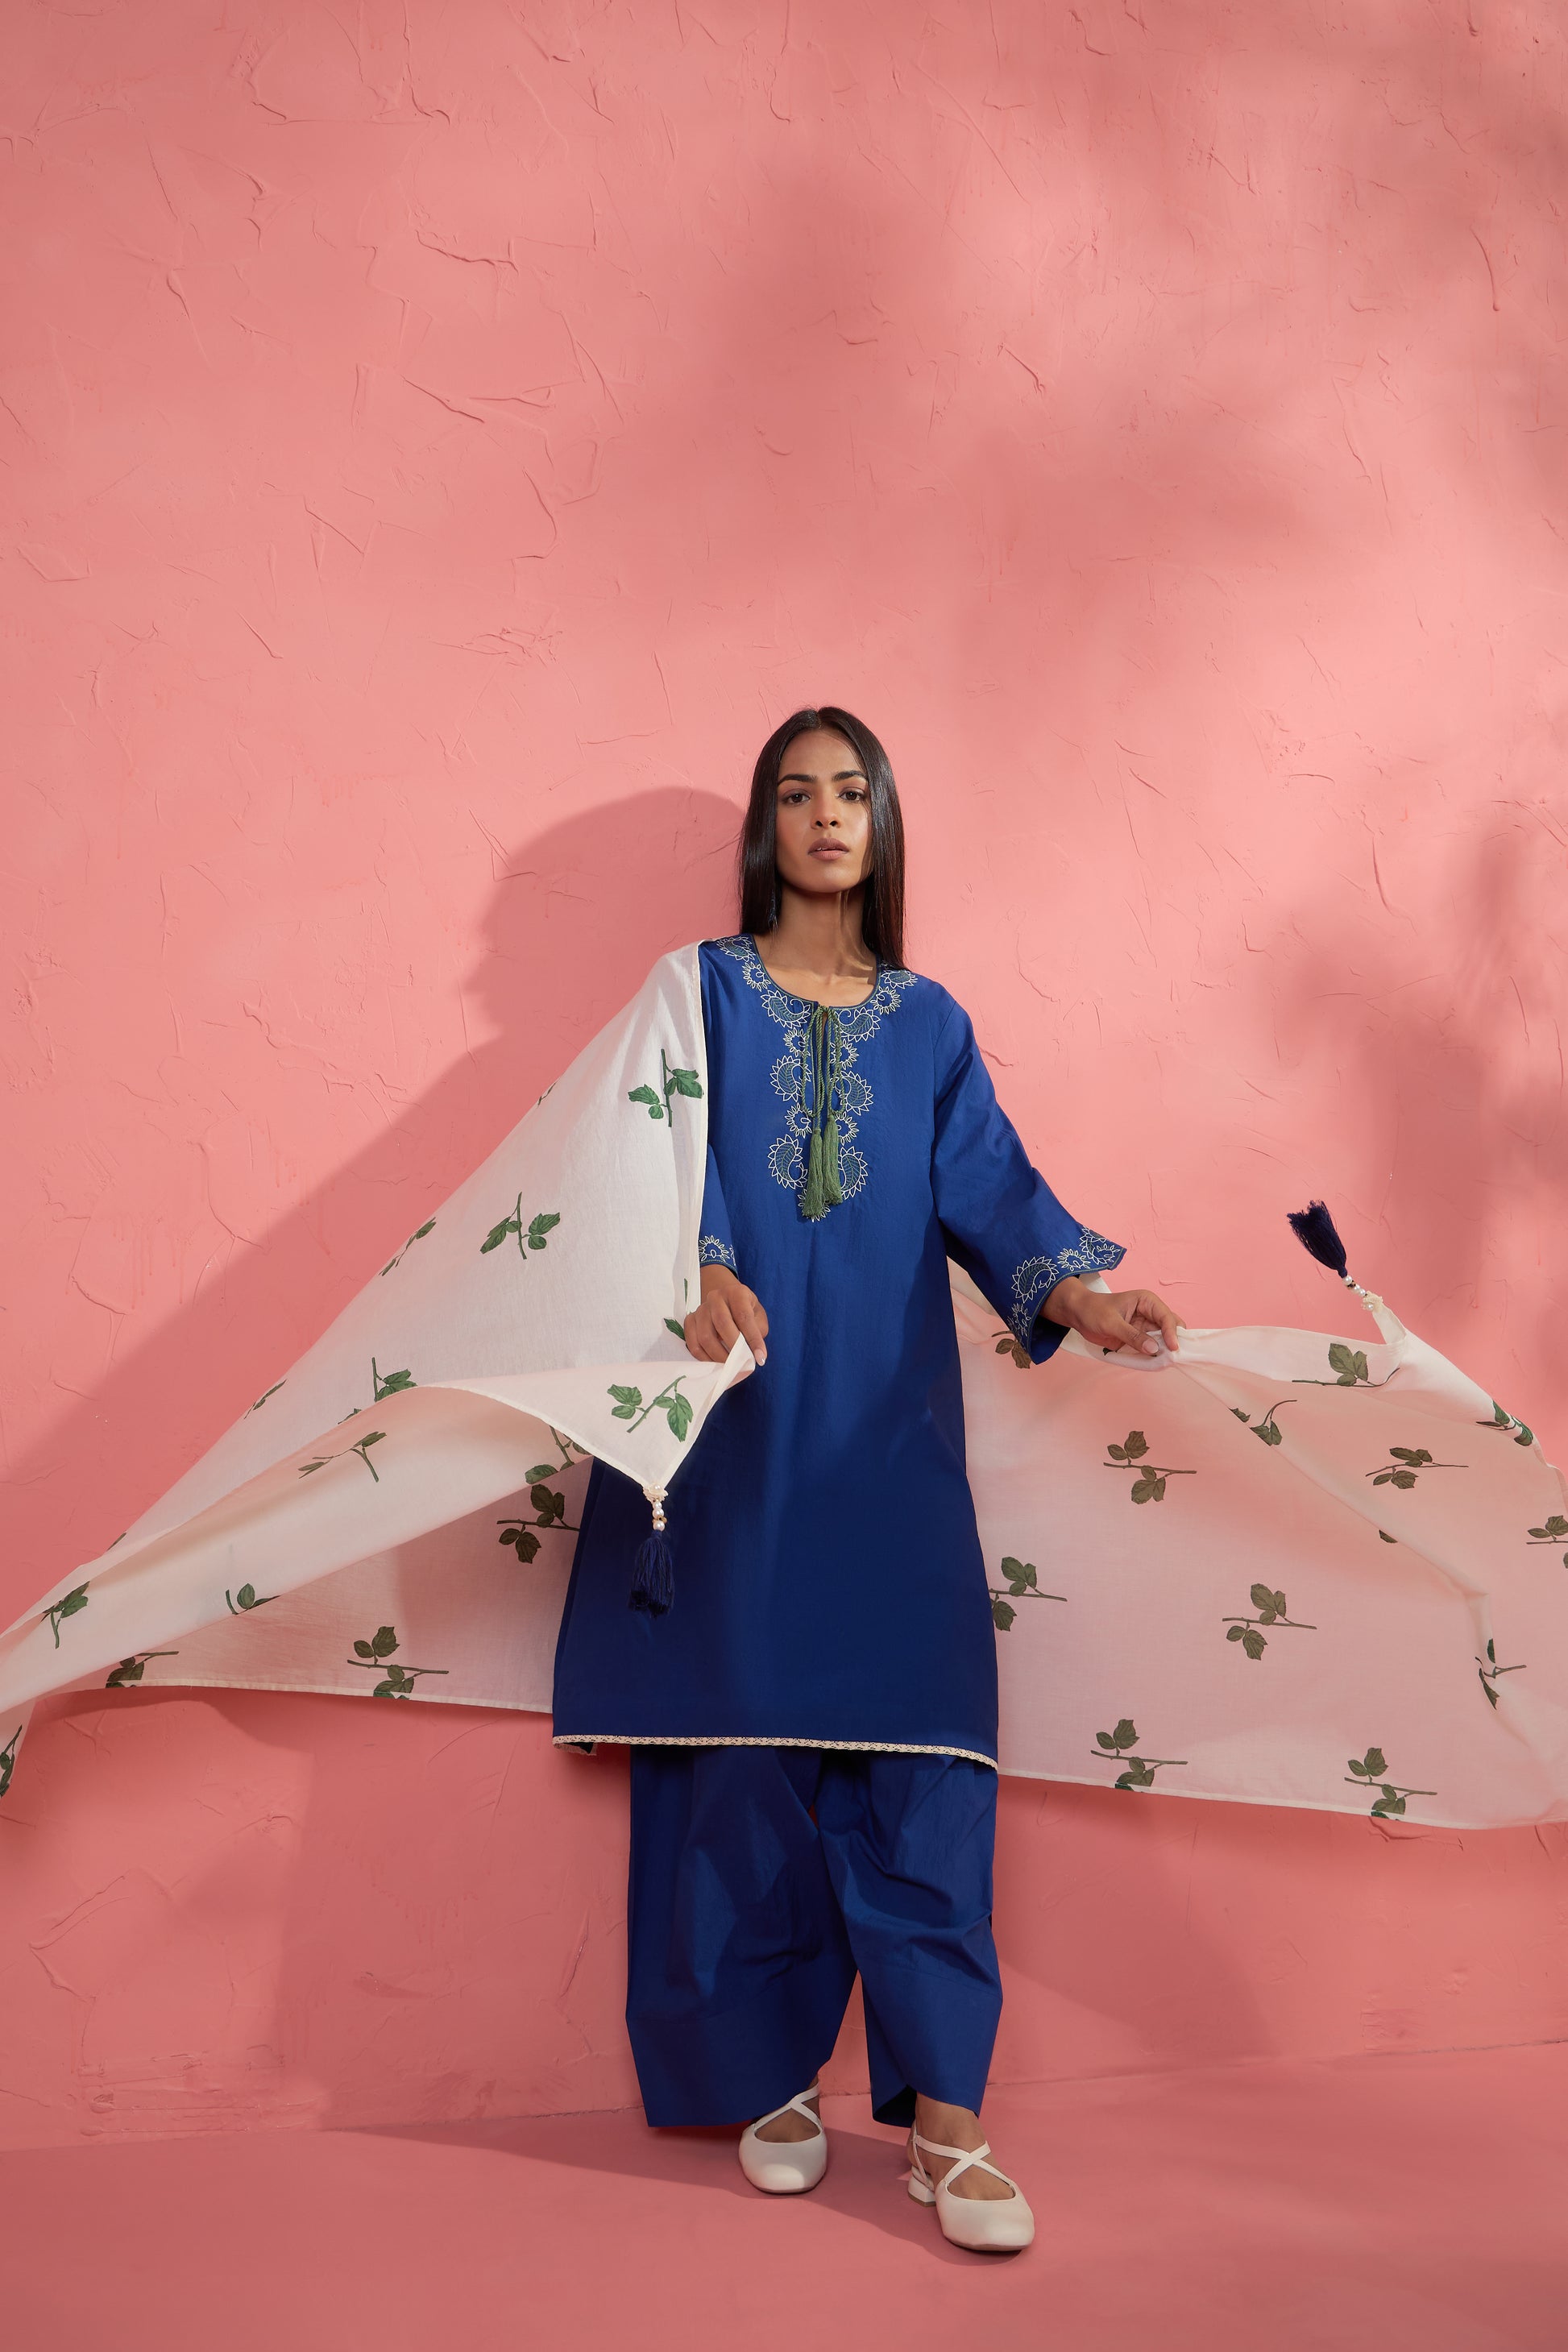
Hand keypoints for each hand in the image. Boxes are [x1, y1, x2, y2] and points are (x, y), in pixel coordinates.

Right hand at [685, 1263, 768, 1371]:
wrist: (726, 1300)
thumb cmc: (745, 1310)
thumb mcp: (758, 1316)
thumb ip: (757, 1332)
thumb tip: (753, 1354)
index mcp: (736, 1292)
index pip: (744, 1316)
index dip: (753, 1339)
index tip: (760, 1358)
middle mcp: (716, 1297)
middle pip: (722, 1324)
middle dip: (734, 1348)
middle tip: (742, 1364)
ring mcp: (700, 1308)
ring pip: (705, 1335)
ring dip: (718, 1356)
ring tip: (730, 1366)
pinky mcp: (690, 1320)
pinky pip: (692, 1343)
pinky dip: (704, 1357)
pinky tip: (715, 1364)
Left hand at [1041, 1278, 1182, 1356]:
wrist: (1078, 1315)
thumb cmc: (1093, 1311)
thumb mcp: (1111, 1323)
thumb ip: (1132, 1336)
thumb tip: (1153, 1349)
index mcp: (1147, 1301)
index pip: (1166, 1316)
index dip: (1172, 1332)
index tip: (1173, 1347)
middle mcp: (1150, 1313)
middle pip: (1171, 1328)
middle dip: (1174, 1341)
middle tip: (1173, 1356)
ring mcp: (1146, 1327)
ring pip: (1164, 1340)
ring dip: (1165, 1350)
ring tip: (1167, 1362)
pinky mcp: (1139, 1339)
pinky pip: (1152, 1348)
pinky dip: (1155, 1356)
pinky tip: (1156, 1363)